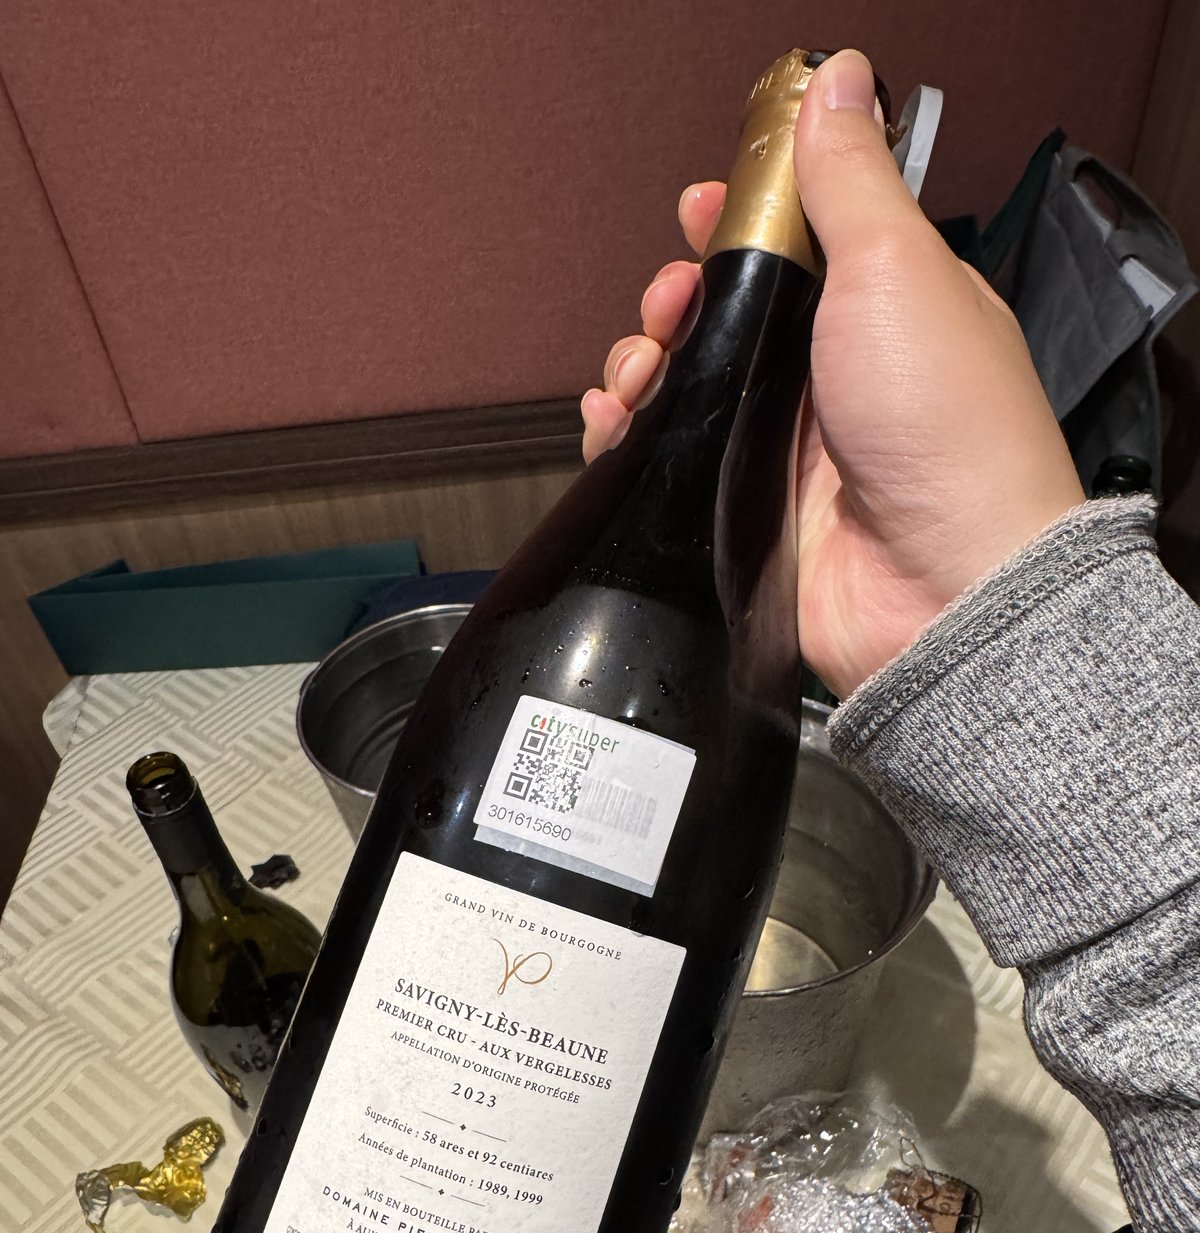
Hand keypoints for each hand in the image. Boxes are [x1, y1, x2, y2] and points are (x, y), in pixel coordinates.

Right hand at [581, 50, 1084, 695]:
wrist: (939, 588)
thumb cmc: (945, 430)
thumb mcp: (897, 269)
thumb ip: (852, 179)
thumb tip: (839, 81)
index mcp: (880, 308)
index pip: (795, 244)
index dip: (738, 221)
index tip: (699, 210)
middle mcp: (832, 377)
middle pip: (725, 313)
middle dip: (678, 295)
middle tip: (671, 300)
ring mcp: (784, 448)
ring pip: (687, 386)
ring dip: (645, 361)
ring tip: (641, 366)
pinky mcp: (743, 511)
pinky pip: (668, 462)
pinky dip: (630, 436)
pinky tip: (616, 420)